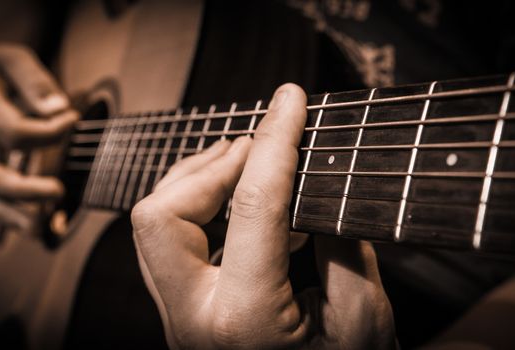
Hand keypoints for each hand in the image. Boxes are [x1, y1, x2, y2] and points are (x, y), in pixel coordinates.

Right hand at [0, 42, 77, 229]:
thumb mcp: (15, 58)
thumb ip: (34, 82)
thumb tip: (58, 110)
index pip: (11, 131)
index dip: (46, 132)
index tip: (73, 119)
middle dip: (21, 190)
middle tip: (57, 191)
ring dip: (13, 216)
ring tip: (42, 230)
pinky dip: (13, 218)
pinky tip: (41, 230)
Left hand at [131, 84, 396, 348]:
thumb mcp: (363, 325)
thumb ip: (342, 252)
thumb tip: (312, 189)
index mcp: (244, 323)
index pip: (252, 208)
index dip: (275, 144)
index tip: (290, 102)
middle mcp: (193, 319)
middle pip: (160, 215)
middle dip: (208, 165)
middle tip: (260, 145)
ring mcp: (177, 317)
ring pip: (151, 225)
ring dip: (196, 179)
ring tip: (248, 162)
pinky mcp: (178, 310)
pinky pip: (165, 241)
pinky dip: (196, 204)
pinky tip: (238, 200)